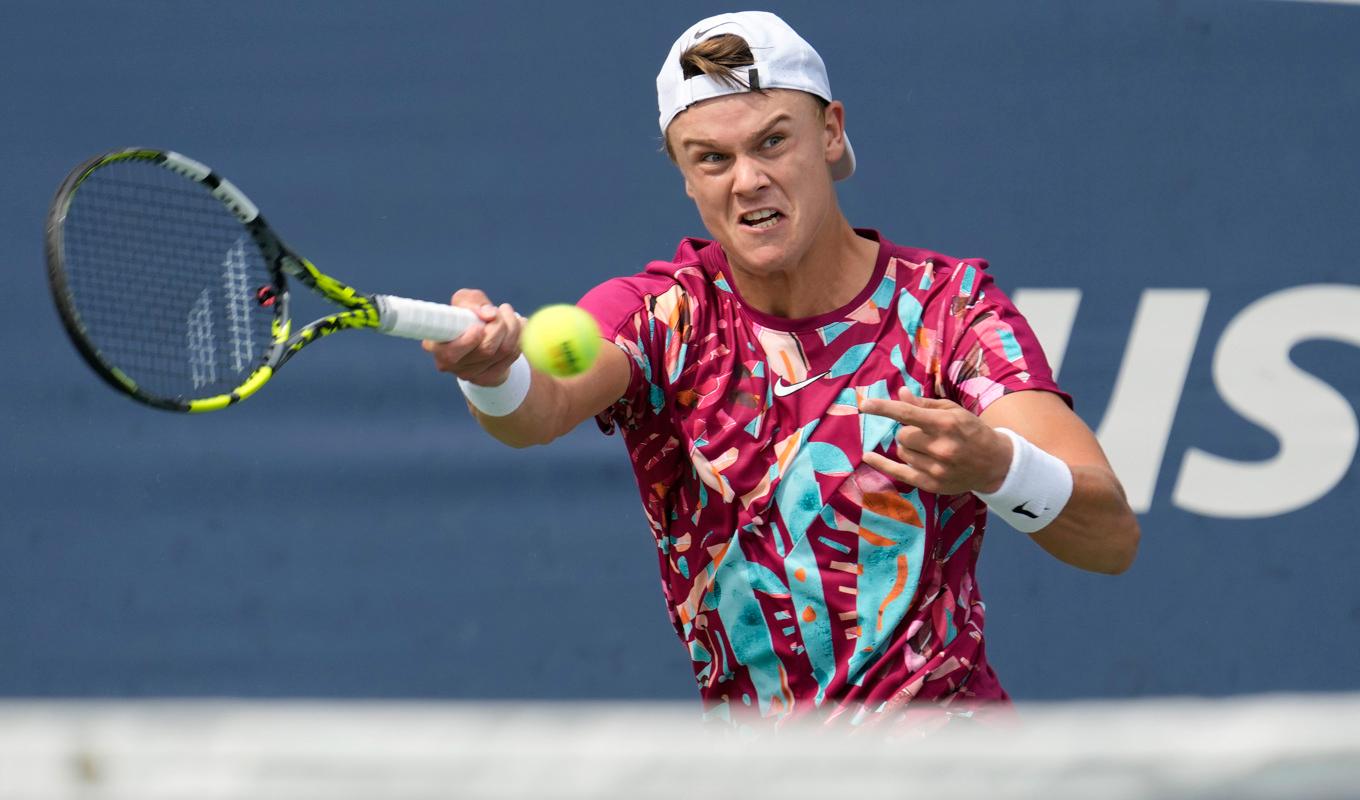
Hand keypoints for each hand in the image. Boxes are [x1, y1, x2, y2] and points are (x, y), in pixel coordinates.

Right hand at [421, 289, 523, 385]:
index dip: (468, 341)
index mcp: (436, 346)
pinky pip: (513, 356)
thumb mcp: (465, 301)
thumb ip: (473, 302)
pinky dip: (520, 337)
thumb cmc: (467, 315)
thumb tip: (488, 314)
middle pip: (485, 350)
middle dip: (499, 326)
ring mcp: (471, 375)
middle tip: (500, 310)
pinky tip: (519, 324)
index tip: (479, 327)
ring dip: (513, 328)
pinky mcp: (490, 378)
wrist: (480, 337)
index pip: (451, 353)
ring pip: (503, 352)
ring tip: (509, 313)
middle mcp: (452, 365)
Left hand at [859, 388, 1012, 494]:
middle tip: (924, 433)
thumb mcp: (953, 411)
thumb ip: (924, 404)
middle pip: (902, 435)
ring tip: (928, 448)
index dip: (884, 408)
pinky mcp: (931, 484)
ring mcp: (935, 469)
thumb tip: (899, 393)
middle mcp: (940, 447)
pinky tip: (869, 456)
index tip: (865, 404)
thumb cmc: (972, 432)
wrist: (996, 464)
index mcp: (945, 424)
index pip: (907, 413)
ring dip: (908, 447)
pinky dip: (882, 464)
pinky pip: (898, 473)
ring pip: (902, 452)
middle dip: (908, 431)